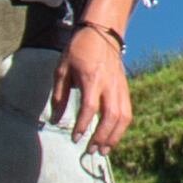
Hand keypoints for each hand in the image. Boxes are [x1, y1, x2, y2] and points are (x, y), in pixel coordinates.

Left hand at [47, 26, 132, 150]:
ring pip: (123, 116)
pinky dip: (121, 128)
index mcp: (91, 79)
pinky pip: (127, 112)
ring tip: (103, 150)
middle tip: (90, 150)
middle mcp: (109, 84)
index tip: (75, 138)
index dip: (83, 125)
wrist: (102, 32)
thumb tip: (55, 120)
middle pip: (110, 116)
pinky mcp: (125, 88)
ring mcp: (120, 87)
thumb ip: (59, 96)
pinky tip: (112, 137)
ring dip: (114, 136)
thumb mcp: (62, 69)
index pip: (89, 107)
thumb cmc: (79, 50)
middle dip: (101, 136)